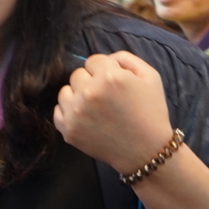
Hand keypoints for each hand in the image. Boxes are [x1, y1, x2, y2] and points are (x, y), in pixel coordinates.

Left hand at [53, 51, 173, 174]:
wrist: (145, 150)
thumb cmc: (150, 111)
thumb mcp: (150, 76)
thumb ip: (125, 59)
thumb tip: (105, 58)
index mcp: (109, 77)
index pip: (93, 60)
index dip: (104, 69)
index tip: (112, 82)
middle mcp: (88, 92)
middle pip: (77, 74)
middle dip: (90, 81)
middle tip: (105, 96)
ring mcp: (75, 112)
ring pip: (65, 91)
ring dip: (77, 95)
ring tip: (95, 107)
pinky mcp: (67, 129)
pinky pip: (58, 110)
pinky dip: (69, 112)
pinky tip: (86, 117)